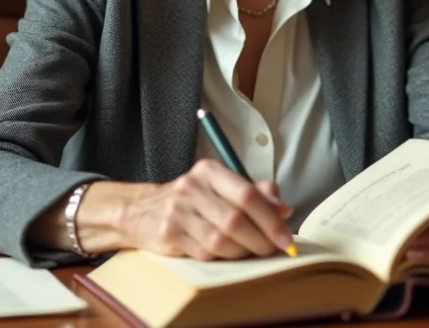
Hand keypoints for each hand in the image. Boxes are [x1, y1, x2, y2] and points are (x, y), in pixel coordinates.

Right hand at [118, 160, 294, 260]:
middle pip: (235, 219)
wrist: (141, 211)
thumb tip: (284, 209)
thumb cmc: (192, 200)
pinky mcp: (168, 234)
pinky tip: (224, 254)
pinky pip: (204, 253)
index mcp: (209, 171)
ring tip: (249, 252)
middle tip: (272, 250)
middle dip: (260, 240)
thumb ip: (254, 193)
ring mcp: (177, 211)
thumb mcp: (220, 188)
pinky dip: (221, 258)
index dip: (271, 219)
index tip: (286, 238)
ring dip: (241, 252)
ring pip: (220, 240)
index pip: (247, 194)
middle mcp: (191, 187)